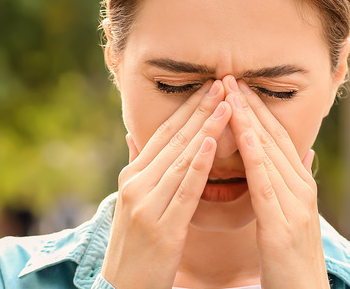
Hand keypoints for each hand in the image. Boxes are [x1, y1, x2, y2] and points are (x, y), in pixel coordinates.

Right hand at [101, 80, 231, 288]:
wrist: (122, 288)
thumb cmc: (135, 246)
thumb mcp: (132, 202)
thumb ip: (137, 167)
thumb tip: (133, 136)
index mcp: (132, 176)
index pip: (164, 133)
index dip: (188, 108)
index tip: (210, 86)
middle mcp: (136, 185)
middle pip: (175, 140)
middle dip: (202, 109)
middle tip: (223, 82)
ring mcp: (146, 205)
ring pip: (182, 159)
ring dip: (206, 128)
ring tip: (227, 104)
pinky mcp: (162, 227)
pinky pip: (184, 190)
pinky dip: (198, 165)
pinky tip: (211, 143)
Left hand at [224, 76, 328, 288]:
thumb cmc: (290, 260)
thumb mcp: (291, 216)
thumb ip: (291, 183)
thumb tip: (302, 152)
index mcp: (299, 185)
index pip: (276, 137)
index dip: (256, 109)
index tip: (236, 84)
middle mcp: (300, 188)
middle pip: (273, 137)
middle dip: (250, 105)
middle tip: (228, 75)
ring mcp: (295, 205)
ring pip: (269, 153)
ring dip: (248, 120)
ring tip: (229, 94)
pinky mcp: (283, 224)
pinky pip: (266, 183)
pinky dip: (255, 156)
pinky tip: (242, 135)